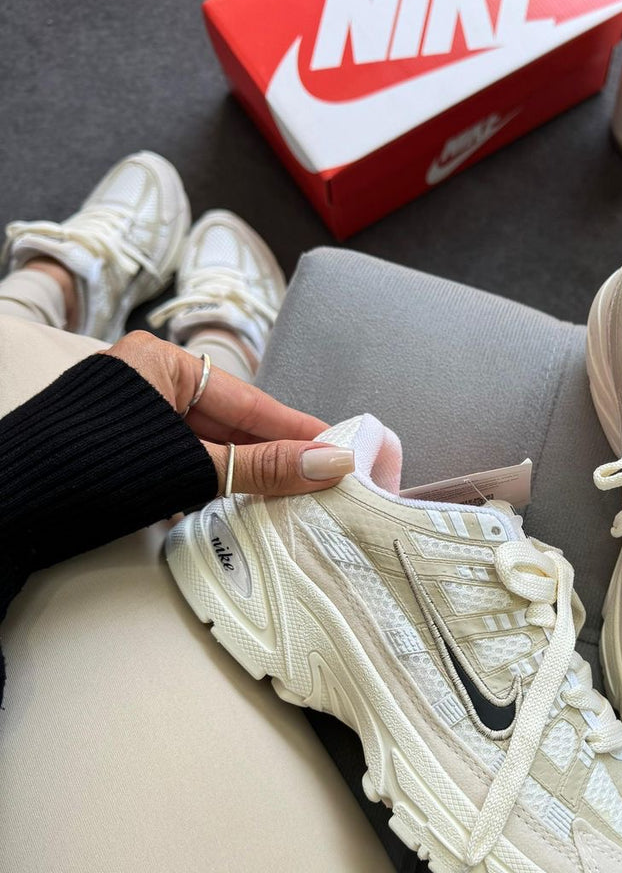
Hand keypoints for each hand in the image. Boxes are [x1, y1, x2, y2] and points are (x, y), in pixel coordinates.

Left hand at [106, 331, 353, 495]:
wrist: (10, 506)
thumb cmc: (89, 468)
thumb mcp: (189, 467)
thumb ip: (261, 467)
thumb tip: (327, 464)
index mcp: (159, 362)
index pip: (247, 399)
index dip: (296, 429)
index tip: (338, 449)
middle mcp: (145, 382)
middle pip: (230, 424)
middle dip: (274, 456)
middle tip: (325, 482)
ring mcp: (131, 420)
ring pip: (206, 449)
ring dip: (244, 478)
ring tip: (292, 500)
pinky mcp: (120, 455)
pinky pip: (181, 466)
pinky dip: (210, 488)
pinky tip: (238, 509)